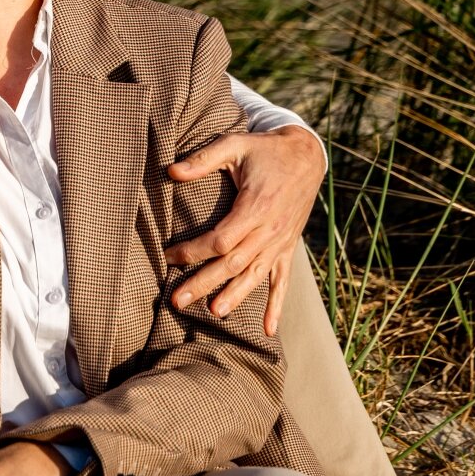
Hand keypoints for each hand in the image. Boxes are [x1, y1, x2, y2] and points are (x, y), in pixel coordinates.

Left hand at [165, 126, 325, 336]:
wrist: (306, 156)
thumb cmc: (265, 151)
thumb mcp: (234, 145)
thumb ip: (203, 159)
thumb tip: (170, 171)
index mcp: (255, 207)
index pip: (220, 240)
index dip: (193, 251)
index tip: (168, 256)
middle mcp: (269, 231)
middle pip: (233, 264)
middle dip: (203, 283)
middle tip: (177, 300)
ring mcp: (280, 243)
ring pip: (254, 276)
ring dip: (233, 297)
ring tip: (213, 313)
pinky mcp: (287, 248)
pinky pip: (282, 281)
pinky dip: (276, 306)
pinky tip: (268, 330)